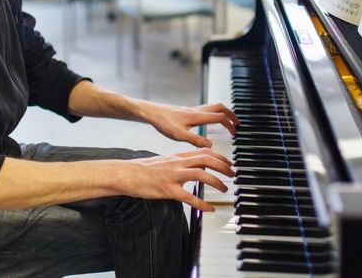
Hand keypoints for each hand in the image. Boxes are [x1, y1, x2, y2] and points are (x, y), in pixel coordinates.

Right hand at [120, 149, 234, 211]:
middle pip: (206, 160)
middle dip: (223, 166)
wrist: (128, 174)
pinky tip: (209, 209)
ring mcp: (173, 176)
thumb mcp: (166, 160)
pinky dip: (201, 203)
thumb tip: (195, 164)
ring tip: (224, 189)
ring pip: (200, 174)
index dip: (220, 157)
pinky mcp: (168, 190)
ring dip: (216, 182)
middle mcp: (178, 163)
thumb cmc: (146, 169)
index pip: (204, 152)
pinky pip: (188, 197)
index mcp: (178, 156)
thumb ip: (181, 161)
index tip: (229, 163)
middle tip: (232, 174)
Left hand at [137, 101, 238, 147]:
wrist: (152, 113)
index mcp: (197, 116)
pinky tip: (209, 122)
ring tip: (227, 122)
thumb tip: (210, 144)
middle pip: (220, 107)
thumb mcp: (179, 135)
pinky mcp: (188, 111)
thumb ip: (196, 140)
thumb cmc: (164, 123)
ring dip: (223, 113)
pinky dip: (213, 114)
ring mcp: (193, 110)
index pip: (220, 117)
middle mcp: (197, 111)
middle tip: (237, 124)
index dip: (230, 124)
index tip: (235, 133)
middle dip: (231, 114)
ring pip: (213, 107)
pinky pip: (206, 109)